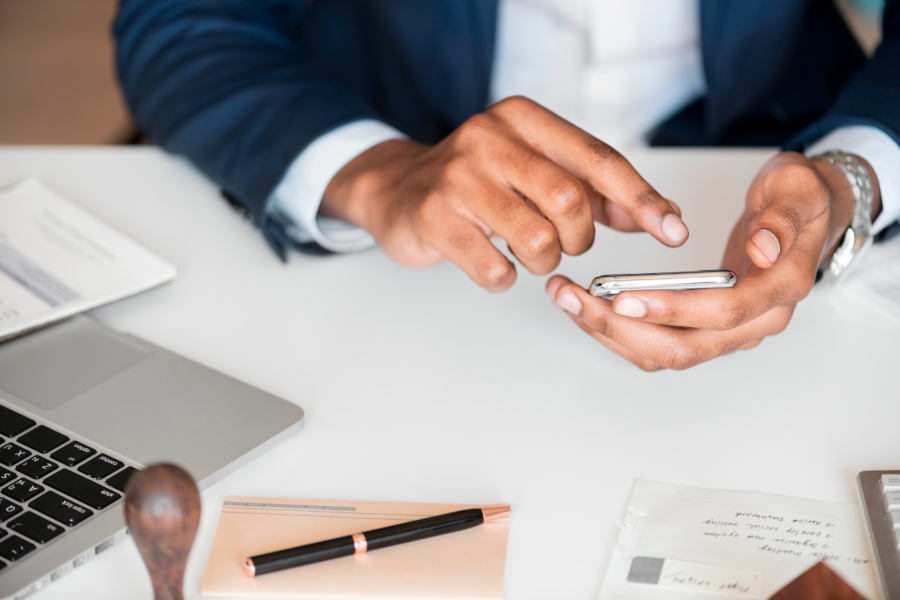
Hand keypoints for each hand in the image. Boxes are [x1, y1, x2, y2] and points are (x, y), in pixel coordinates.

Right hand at [320, 96, 687, 291]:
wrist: (397, 190)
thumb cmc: (477, 182)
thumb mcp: (535, 169)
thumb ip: (594, 189)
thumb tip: (656, 215)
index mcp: (522, 119)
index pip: (598, 159)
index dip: (641, 200)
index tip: (673, 230)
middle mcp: (488, 139)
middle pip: (570, 202)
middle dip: (578, 239)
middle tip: (563, 243)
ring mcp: (457, 178)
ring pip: (537, 241)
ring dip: (543, 262)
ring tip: (524, 252)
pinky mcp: (434, 218)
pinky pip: (496, 270)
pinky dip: (503, 278)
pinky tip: (490, 262)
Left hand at [547, 151, 881, 369]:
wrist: (805, 213)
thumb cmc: (799, 200)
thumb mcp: (797, 189)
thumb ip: (780, 218)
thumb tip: (762, 249)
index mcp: (781, 290)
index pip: (724, 313)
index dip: (673, 309)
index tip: (624, 297)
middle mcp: (757, 321)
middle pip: (684, 347)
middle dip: (621, 328)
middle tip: (573, 297)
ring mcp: (731, 331)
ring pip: (665, 353)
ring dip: (611, 333)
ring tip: (567, 299)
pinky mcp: (707, 328)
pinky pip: (659, 344)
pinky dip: (620, 331)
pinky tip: (588, 307)